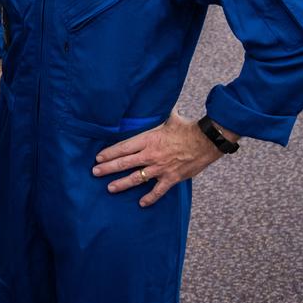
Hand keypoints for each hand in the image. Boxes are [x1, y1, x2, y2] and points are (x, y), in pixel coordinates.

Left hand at [91, 110, 235, 206]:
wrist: (207, 141)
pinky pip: (158, 191)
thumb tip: (157, 99)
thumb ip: (160, 113)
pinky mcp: (172, 178)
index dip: (110, 153)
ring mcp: (161, 168)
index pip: (123, 147)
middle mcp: (151, 155)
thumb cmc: (187, 128)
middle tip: (95, 173)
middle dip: (108, 168)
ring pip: (137, 178)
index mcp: (148, 139)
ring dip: (122, 183)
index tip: (98, 158)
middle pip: (125, 163)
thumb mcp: (170, 117)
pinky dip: (150, 198)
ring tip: (110, 188)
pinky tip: (141, 203)